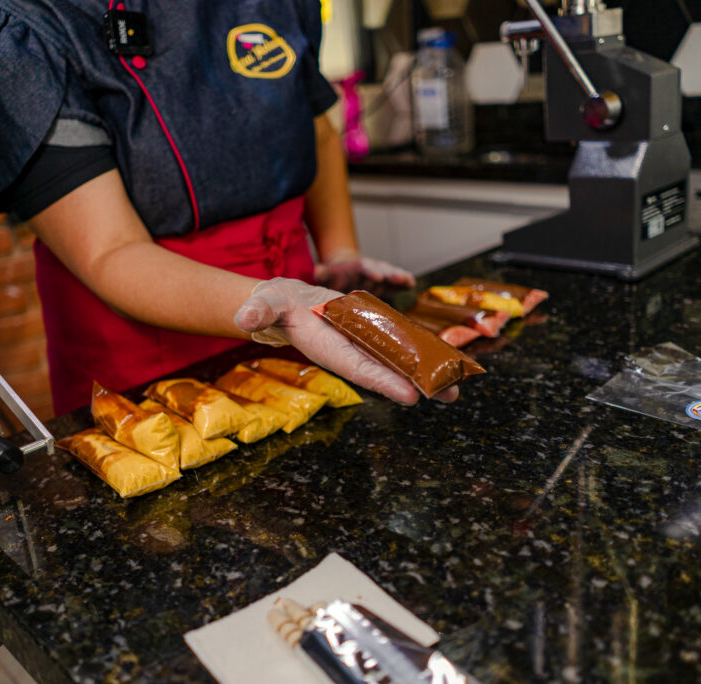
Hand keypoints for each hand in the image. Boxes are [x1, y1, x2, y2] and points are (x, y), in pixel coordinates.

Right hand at [234, 278, 458, 404]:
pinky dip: (418, 355)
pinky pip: (396, 347)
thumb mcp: (263, 304)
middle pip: (388, 372)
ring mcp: (361, 346)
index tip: (411, 395)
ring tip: (456, 388)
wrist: (280, 306)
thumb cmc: (271, 306)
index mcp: (330, 349)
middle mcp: (350, 352)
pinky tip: (442, 362)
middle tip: (451, 396)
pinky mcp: (368, 336)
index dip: (386, 382)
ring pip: (397, 363)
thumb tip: (244, 318)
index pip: (360, 369)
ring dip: (426, 375)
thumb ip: (257, 311)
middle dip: (418, 384)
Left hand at [313, 251, 415, 294]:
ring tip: (409, 280)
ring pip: (392, 275)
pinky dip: (405, 283)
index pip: (365, 268)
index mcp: (358, 267)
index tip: (377, 277)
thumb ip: (323, 274)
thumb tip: (317, 270)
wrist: (346, 274)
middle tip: (399, 278)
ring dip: (400, 277)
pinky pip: (398, 283)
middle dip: (390, 274)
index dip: (371, 272)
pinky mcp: (388, 284)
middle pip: (382, 270)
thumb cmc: (336, 277)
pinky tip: (412, 285)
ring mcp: (382, 276)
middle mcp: (372, 269)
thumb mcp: (327, 275)